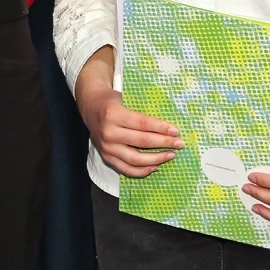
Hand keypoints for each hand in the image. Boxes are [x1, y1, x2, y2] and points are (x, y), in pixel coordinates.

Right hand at [74, 48, 183, 176]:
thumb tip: (167, 125)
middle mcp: (108, 132)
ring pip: (136, 159)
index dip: (161, 128)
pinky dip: (142, 170)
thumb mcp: (124, 98)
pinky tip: (155, 166)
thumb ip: (141, 111)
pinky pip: (126, 169)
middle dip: (164, 143)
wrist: (90, 106)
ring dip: (157, 159)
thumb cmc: (112, 100)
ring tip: (170, 155)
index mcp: (113, 113)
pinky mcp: (106, 157)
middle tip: (179, 143)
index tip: (176, 131)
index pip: (142, 123)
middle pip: (142, 141)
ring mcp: (106, 147)